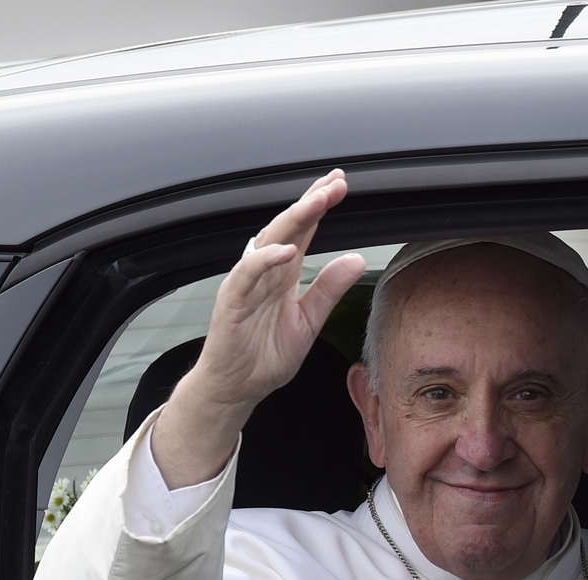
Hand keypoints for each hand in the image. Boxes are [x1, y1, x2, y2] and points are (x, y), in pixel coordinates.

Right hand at [152, 170, 366, 487]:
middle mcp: (264, 273)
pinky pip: (247, 275)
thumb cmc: (265, 356)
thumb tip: (356, 260)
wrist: (237, 389)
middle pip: (288, 228)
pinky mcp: (231, 303)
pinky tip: (286, 250)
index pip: (303, 232)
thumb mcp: (309, 320)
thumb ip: (330, 289)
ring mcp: (246, 285)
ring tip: (316, 202)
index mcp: (283, 275)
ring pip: (268, 243)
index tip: (339, 185)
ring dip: (292, 221)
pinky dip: (265, 261)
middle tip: (333, 183)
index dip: (320, 208)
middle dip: (310, 204)